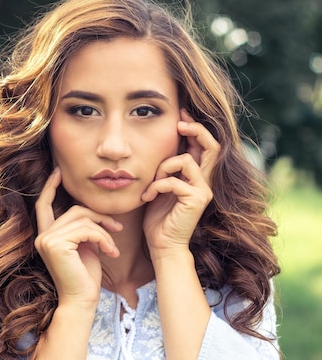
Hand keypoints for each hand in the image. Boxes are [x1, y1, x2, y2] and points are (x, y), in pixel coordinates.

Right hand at [34, 167, 121, 308]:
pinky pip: (86, 229)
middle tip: (117, 228)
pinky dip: (103, 238)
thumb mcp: (85, 245)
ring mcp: (47, 240)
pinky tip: (110, 252)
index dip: (50, 186)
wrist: (82, 301)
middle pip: (75, 210)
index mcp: (46, 235)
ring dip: (104, 231)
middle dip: (99, 216)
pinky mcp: (56, 245)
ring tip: (113, 247)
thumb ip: (82, 227)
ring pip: (83, 219)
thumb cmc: (86, 275)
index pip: (44, 204)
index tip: (58, 171)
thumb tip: (91, 210)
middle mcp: (42, 236)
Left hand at [142, 110, 219, 253]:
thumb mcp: (161, 185)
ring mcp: (203, 191)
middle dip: (195, 129)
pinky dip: (157, 186)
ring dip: (163, 167)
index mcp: (198, 176)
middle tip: (178, 122)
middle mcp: (206, 182)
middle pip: (212, 145)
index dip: (195, 127)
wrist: (162, 245)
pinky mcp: (196, 200)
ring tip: (151, 183)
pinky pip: (173, 181)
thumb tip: (159, 145)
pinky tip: (148, 197)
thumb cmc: (158, 217)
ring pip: (186, 160)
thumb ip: (166, 168)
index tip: (179, 115)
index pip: (205, 145)